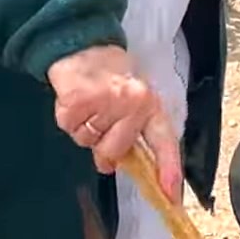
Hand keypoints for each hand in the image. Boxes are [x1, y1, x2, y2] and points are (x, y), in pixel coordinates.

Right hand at [49, 46, 182, 203]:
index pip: (164, 141)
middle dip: (103, 143)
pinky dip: (69, 120)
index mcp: (150, 103)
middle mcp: (132, 103)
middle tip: (101, 117)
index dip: (168, 168)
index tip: (170, 193)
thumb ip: (127, 133)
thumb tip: (110, 165)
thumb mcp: (129, 100)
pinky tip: (75, 101)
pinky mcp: (78, 101)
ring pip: (89, 142)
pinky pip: (71, 129)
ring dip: (84, 129)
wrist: (84, 44)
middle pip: (114, 150)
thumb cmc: (109, 75)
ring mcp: (105, 102)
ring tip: (90, 104)